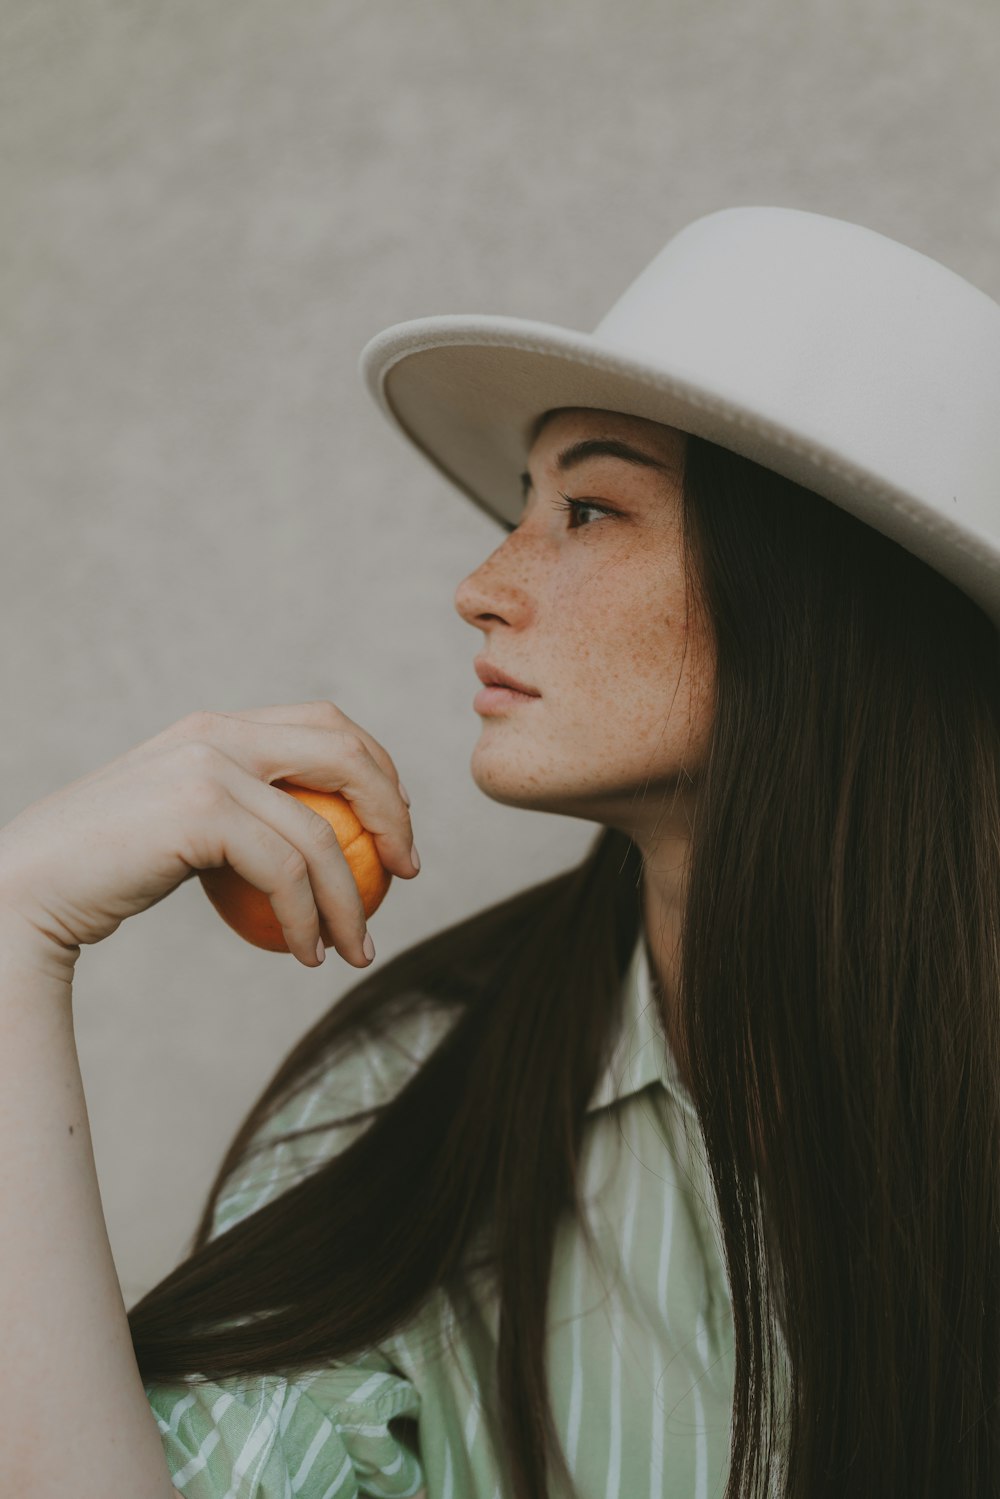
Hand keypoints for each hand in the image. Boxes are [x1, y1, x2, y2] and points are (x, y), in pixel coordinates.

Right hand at [0, 701, 418, 970]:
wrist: (27, 890)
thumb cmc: (105, 872)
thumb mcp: (183, 826)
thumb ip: (241, 812)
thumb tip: (318, 840)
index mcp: (217, 726)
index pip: (326, 724)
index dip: (378, 769)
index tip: (396, 828)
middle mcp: (217, 732)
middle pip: (345, 752)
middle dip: (393, 811)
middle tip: (408, 872)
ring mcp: (208, 765)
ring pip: (323, 830)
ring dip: (352, 898)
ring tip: (357, 948)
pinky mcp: (200, 810)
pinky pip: (288, 870)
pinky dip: (310, 918)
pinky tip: (311, 954)